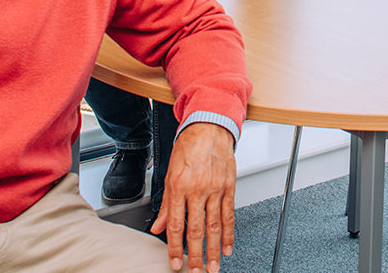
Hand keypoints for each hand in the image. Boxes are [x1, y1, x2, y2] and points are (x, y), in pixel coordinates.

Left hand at [150, 123, 237, 272]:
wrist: (209, 128)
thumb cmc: (188, 149)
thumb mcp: (169, 175)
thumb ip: (165, 205)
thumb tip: (158, 227)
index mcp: (179, 188)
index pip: (175, 225)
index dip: (174, 248)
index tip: (174, 263)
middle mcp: (198, 190)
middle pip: (196, 230)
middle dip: (196, 255)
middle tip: (196, 272)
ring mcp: (215, 189)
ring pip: (214, 226)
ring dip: (214, 250)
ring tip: (213, 267)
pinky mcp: (229, 187)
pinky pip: (229, 215)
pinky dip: (229, 234)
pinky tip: (228, 247)